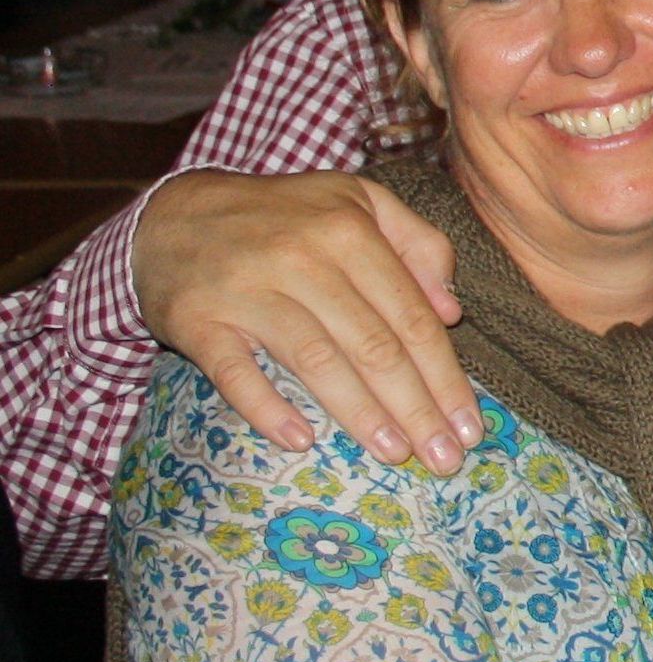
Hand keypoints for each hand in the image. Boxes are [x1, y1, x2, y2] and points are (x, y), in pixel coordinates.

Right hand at [134, 170, 480, 474]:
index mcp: (351, 232)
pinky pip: (235, 371)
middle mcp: (303, 259)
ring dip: (361, 415)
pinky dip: (267, 407)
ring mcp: (248, 290)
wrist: (173, 215)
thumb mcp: (360, 203)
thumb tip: (452, 310)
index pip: (412, 317)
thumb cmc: (285, 215)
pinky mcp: (198, 320)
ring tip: (396, 455)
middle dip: (416, 407)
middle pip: (373, 346)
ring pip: (317, 361)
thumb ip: (418, 245)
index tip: (470, 426)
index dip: (446, 376)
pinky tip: (299, 441)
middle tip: (444, 458)